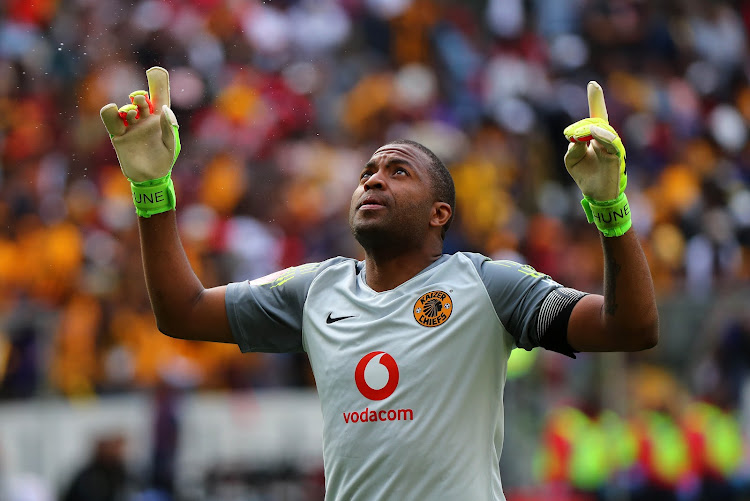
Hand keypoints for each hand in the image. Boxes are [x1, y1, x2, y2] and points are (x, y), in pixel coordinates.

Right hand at [100, 67, 178, 182]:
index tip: (155, 71)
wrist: (150, 177)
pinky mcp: (119, 136)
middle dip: (139, 97)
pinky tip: (110, 109)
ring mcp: (131, 127)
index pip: (159, 97)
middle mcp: (144, 120)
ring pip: (126, 110)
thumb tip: (164, 108)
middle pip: (140, 101)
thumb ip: (168, 126)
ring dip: (128, 108)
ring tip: (132, 112)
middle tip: (139, 99)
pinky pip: (111, 122)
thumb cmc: (164, 159)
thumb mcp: (171, 143)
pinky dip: (109, 113)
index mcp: (160, 119)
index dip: (158, 84)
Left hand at [563, 81, 625, 201]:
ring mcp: (613, 147)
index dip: (596, 100)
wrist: (596, 195)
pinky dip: (603, 136)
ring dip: (588, 129)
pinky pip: (612, 143)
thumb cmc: (585, 175)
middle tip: (569, 133)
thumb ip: (573, 146)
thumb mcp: (572, 160)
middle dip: (582, 125)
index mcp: (596, 137)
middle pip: (597, 122)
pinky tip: (594, 133)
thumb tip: (577, 137)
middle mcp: (607, 139)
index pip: (597, 116)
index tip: (593, 84)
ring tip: (576, 134)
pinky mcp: (616, 157)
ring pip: (604, 130)